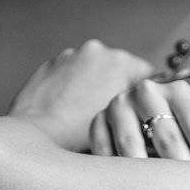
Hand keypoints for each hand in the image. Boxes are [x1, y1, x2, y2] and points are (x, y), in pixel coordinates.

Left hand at [9, 40, 154, 150]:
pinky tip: (70, 110)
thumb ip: (141, 111)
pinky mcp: (51, 63)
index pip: (150, 76)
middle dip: (120, 89)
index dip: (149, 98)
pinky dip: (74, 87)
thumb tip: (153, 111)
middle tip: (115, 118)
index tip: (144, 114)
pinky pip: (72, 72)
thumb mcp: (125, 126)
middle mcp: (99, 51)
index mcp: (123, 63)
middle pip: (121, 70)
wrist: (36, 137)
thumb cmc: (80, 138)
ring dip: (96, 86)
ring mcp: (72, 54)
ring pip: (94, 70)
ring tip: (88, 115)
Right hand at [91, 78, 189, 162]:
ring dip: (145, 173)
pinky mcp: (97, 122)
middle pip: (165, 135)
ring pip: (131, 144)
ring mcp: (118, 106)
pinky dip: (114, 171)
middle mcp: (146, 92)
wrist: (157, 117)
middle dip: (180, 168)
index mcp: (180, 91)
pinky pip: (102, 149)